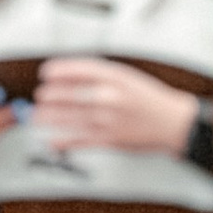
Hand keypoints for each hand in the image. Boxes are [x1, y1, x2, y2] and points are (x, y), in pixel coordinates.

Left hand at [30, 57, 198, 155]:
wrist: (175, 123)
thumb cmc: (151, 100)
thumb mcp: (128, 77)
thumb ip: (101, 76)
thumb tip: (70, 76)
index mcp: (115, 77)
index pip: (79, 70)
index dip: (58, 71)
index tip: (46, 73)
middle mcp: (110, 96)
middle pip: (69, 94)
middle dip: (50, 96)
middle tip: (40, 96)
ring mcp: (109, 119)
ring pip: (70, 118)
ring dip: (50, 118)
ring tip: (37, 117)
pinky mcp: (111, 139)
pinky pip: (81, 140)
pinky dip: (64, 142)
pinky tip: (53, 142)